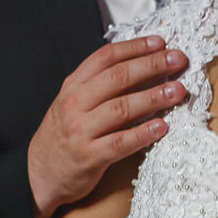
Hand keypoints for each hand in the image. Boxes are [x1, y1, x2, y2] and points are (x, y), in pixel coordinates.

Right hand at [28, 36, 188, 217]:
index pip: (106, 57)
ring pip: (122, 108)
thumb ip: (98, 86)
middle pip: (118, 77)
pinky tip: (162, 127)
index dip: (135, 47)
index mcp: (73, 86)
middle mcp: (75, 103)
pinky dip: (143, 133)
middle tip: (178, 60)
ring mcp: (81, 130)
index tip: (160, 42)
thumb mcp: (71, 103)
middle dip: (152, 65)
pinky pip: (121, 142)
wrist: (38, 175)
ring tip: (177, 91)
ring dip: (153, 97)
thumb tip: (140, 67)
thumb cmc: (62, 137)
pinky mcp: (90, 156)